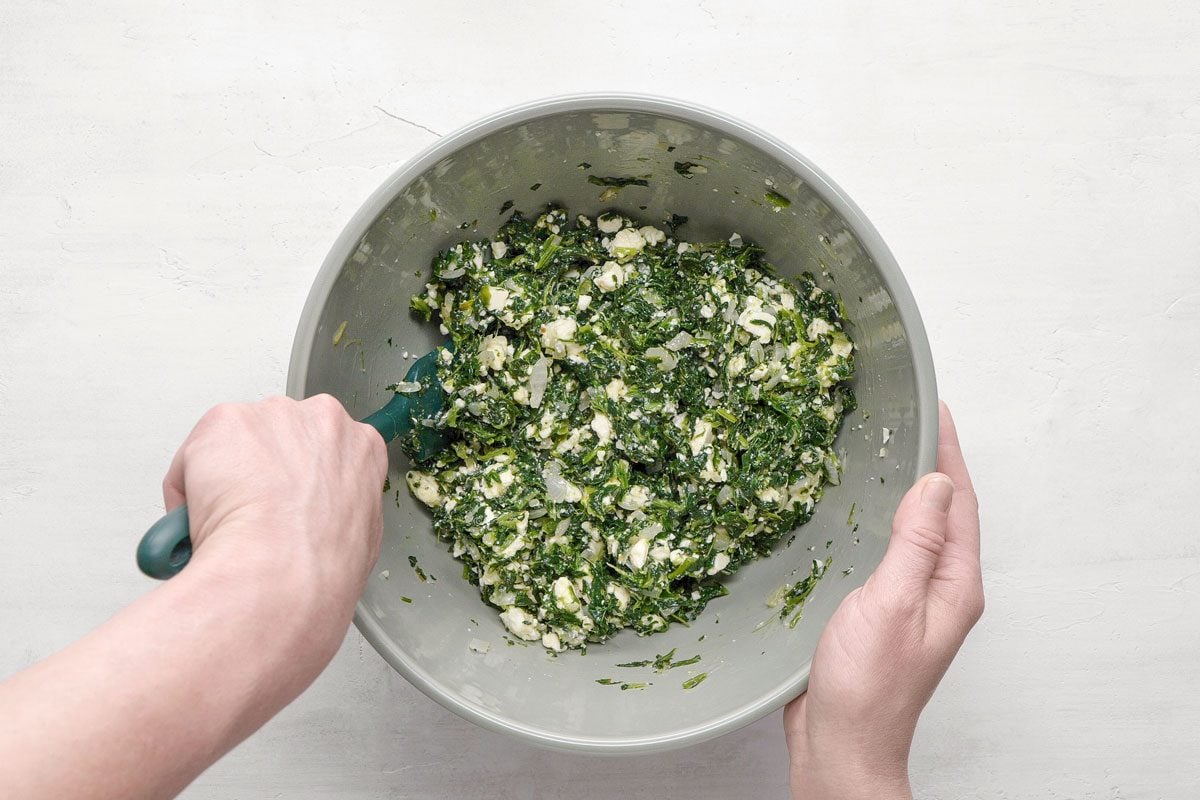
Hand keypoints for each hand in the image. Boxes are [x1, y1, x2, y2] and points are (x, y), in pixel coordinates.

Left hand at [162, 394, 386, 649]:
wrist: (282, 571)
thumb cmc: (321, 568)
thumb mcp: (361, 540)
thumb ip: (339, 511)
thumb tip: (312, 525)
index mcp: (362, 448)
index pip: (326, 449)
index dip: (298, 478)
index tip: (282, 501)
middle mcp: (322, 420)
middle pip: (279, 437)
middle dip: (260, 470)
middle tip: (250, 515)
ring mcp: (273, 416)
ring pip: (233, 444)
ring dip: (223, 479)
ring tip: (226, 525)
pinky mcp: (226, 422)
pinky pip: (193, 457)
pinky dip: (188, 490)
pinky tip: (204, 520)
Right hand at [784, 401, 982, 799]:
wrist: (841, 745)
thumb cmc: (867, 687)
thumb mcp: (892, 604)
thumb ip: (915, 543)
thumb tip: (936, 482)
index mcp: (954, 584)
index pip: (959, 502)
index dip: (948, 451)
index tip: (935, 407)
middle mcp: (939, 588)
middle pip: (942, 510)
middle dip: (929, 460)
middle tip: (906, 415)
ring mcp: (910, 599)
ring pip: (912, 528)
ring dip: (901, 486)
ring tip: (881, 446)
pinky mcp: (880, 609)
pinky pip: (885, 549)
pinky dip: (874, 517)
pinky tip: (851, 507)